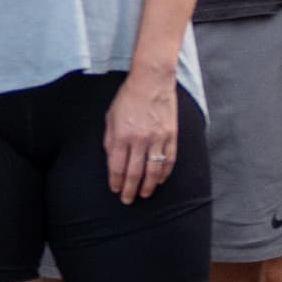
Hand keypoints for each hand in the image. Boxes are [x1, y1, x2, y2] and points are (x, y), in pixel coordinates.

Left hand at [103, 70, 180, 203]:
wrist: (152, 80)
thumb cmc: (128, 98)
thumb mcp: (110, 117)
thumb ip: (110, 140)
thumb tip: (112, 161)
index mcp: (122, 135)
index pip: (117, 167)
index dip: (116, 182)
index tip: (115, 190)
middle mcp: (140, 140)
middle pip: (135, 173)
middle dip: (130, 190)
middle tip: (128, 200)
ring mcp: (158, 138)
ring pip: (153, 170)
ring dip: (148, 185)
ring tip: (144, 194)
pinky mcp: (171, 135)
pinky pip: (169, 160)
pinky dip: (164, 173)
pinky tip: (160, 180)